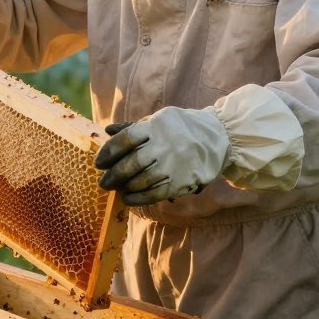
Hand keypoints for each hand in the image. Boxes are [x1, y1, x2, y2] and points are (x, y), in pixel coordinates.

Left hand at [93, 106, 230, 205]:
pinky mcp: (183, 180)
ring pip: (142, 180)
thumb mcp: (158, 120)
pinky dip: (139, 198)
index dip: (109, 152)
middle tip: (103, 182)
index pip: (125, 139)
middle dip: (113, 175)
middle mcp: (165, 144)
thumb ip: (133, 127)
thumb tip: (107, 130)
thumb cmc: (180, 128)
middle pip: (131, 162)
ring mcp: (174, 163)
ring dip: (125, 187)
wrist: (219, 136)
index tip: (99, 163)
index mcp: (156, 126)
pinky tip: (129, 199)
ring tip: (117, 189)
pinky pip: (156, 193)